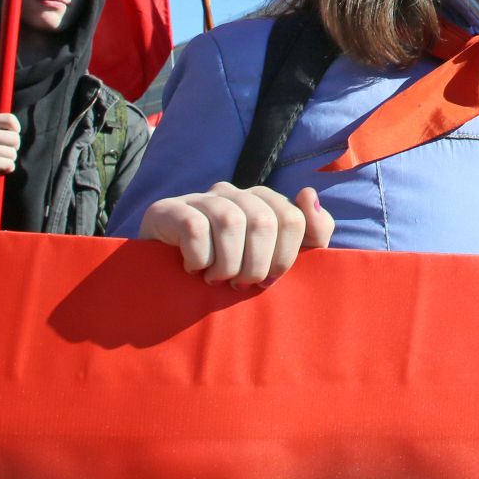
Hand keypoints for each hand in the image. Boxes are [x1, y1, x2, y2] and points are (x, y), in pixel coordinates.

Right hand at [0, 113, 20, 181]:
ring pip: (13, 153)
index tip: (11, 133)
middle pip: (15, 138)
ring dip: (10, 159)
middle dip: (14, 146)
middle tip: (3, 149)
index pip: (11, 120)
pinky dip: (8, 168)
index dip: (16, 129)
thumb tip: (4, 91)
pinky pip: (9, 164)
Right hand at [137, 183, 333, 286]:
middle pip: (264, 222)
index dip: (284, 257)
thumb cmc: (230, 270)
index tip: (268, 279)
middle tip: (239, 285)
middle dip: (256, 265)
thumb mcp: (276, 258)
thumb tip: (307, 194)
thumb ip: (313, 231)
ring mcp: (200, 198)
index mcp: (263, 201)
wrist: (166, 278)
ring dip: (227, 264)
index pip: (293, 219)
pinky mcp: (168, 209)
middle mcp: (234, 193)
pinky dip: (199, 258)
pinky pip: (195, 228)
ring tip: (216, 280)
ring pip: (230, 222)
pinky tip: (193, 268)